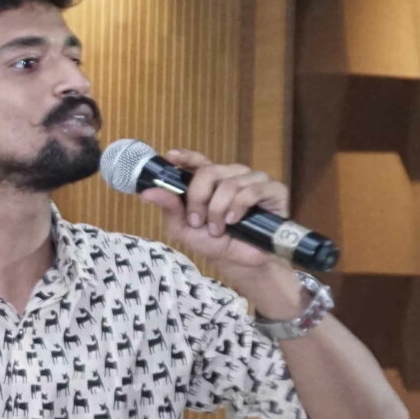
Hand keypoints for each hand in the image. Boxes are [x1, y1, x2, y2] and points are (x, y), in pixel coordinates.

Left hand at [135, 149, 291, 276]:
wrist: (240, 261)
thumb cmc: (214, 243)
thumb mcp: (184, 228)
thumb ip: (169, 208)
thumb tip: (146, 192)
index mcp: (211, 182)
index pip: (198, 161)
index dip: (185, 156)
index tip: (170, 157)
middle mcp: (232, 176)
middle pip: (209, 171)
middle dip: (199, 198)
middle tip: (198, 221)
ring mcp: (254, 181)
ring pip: (229, 183)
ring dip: (219, 209)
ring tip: (220, 228)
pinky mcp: (273, 190)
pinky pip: (252, 190)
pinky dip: (239, 206)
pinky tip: (235, 220)